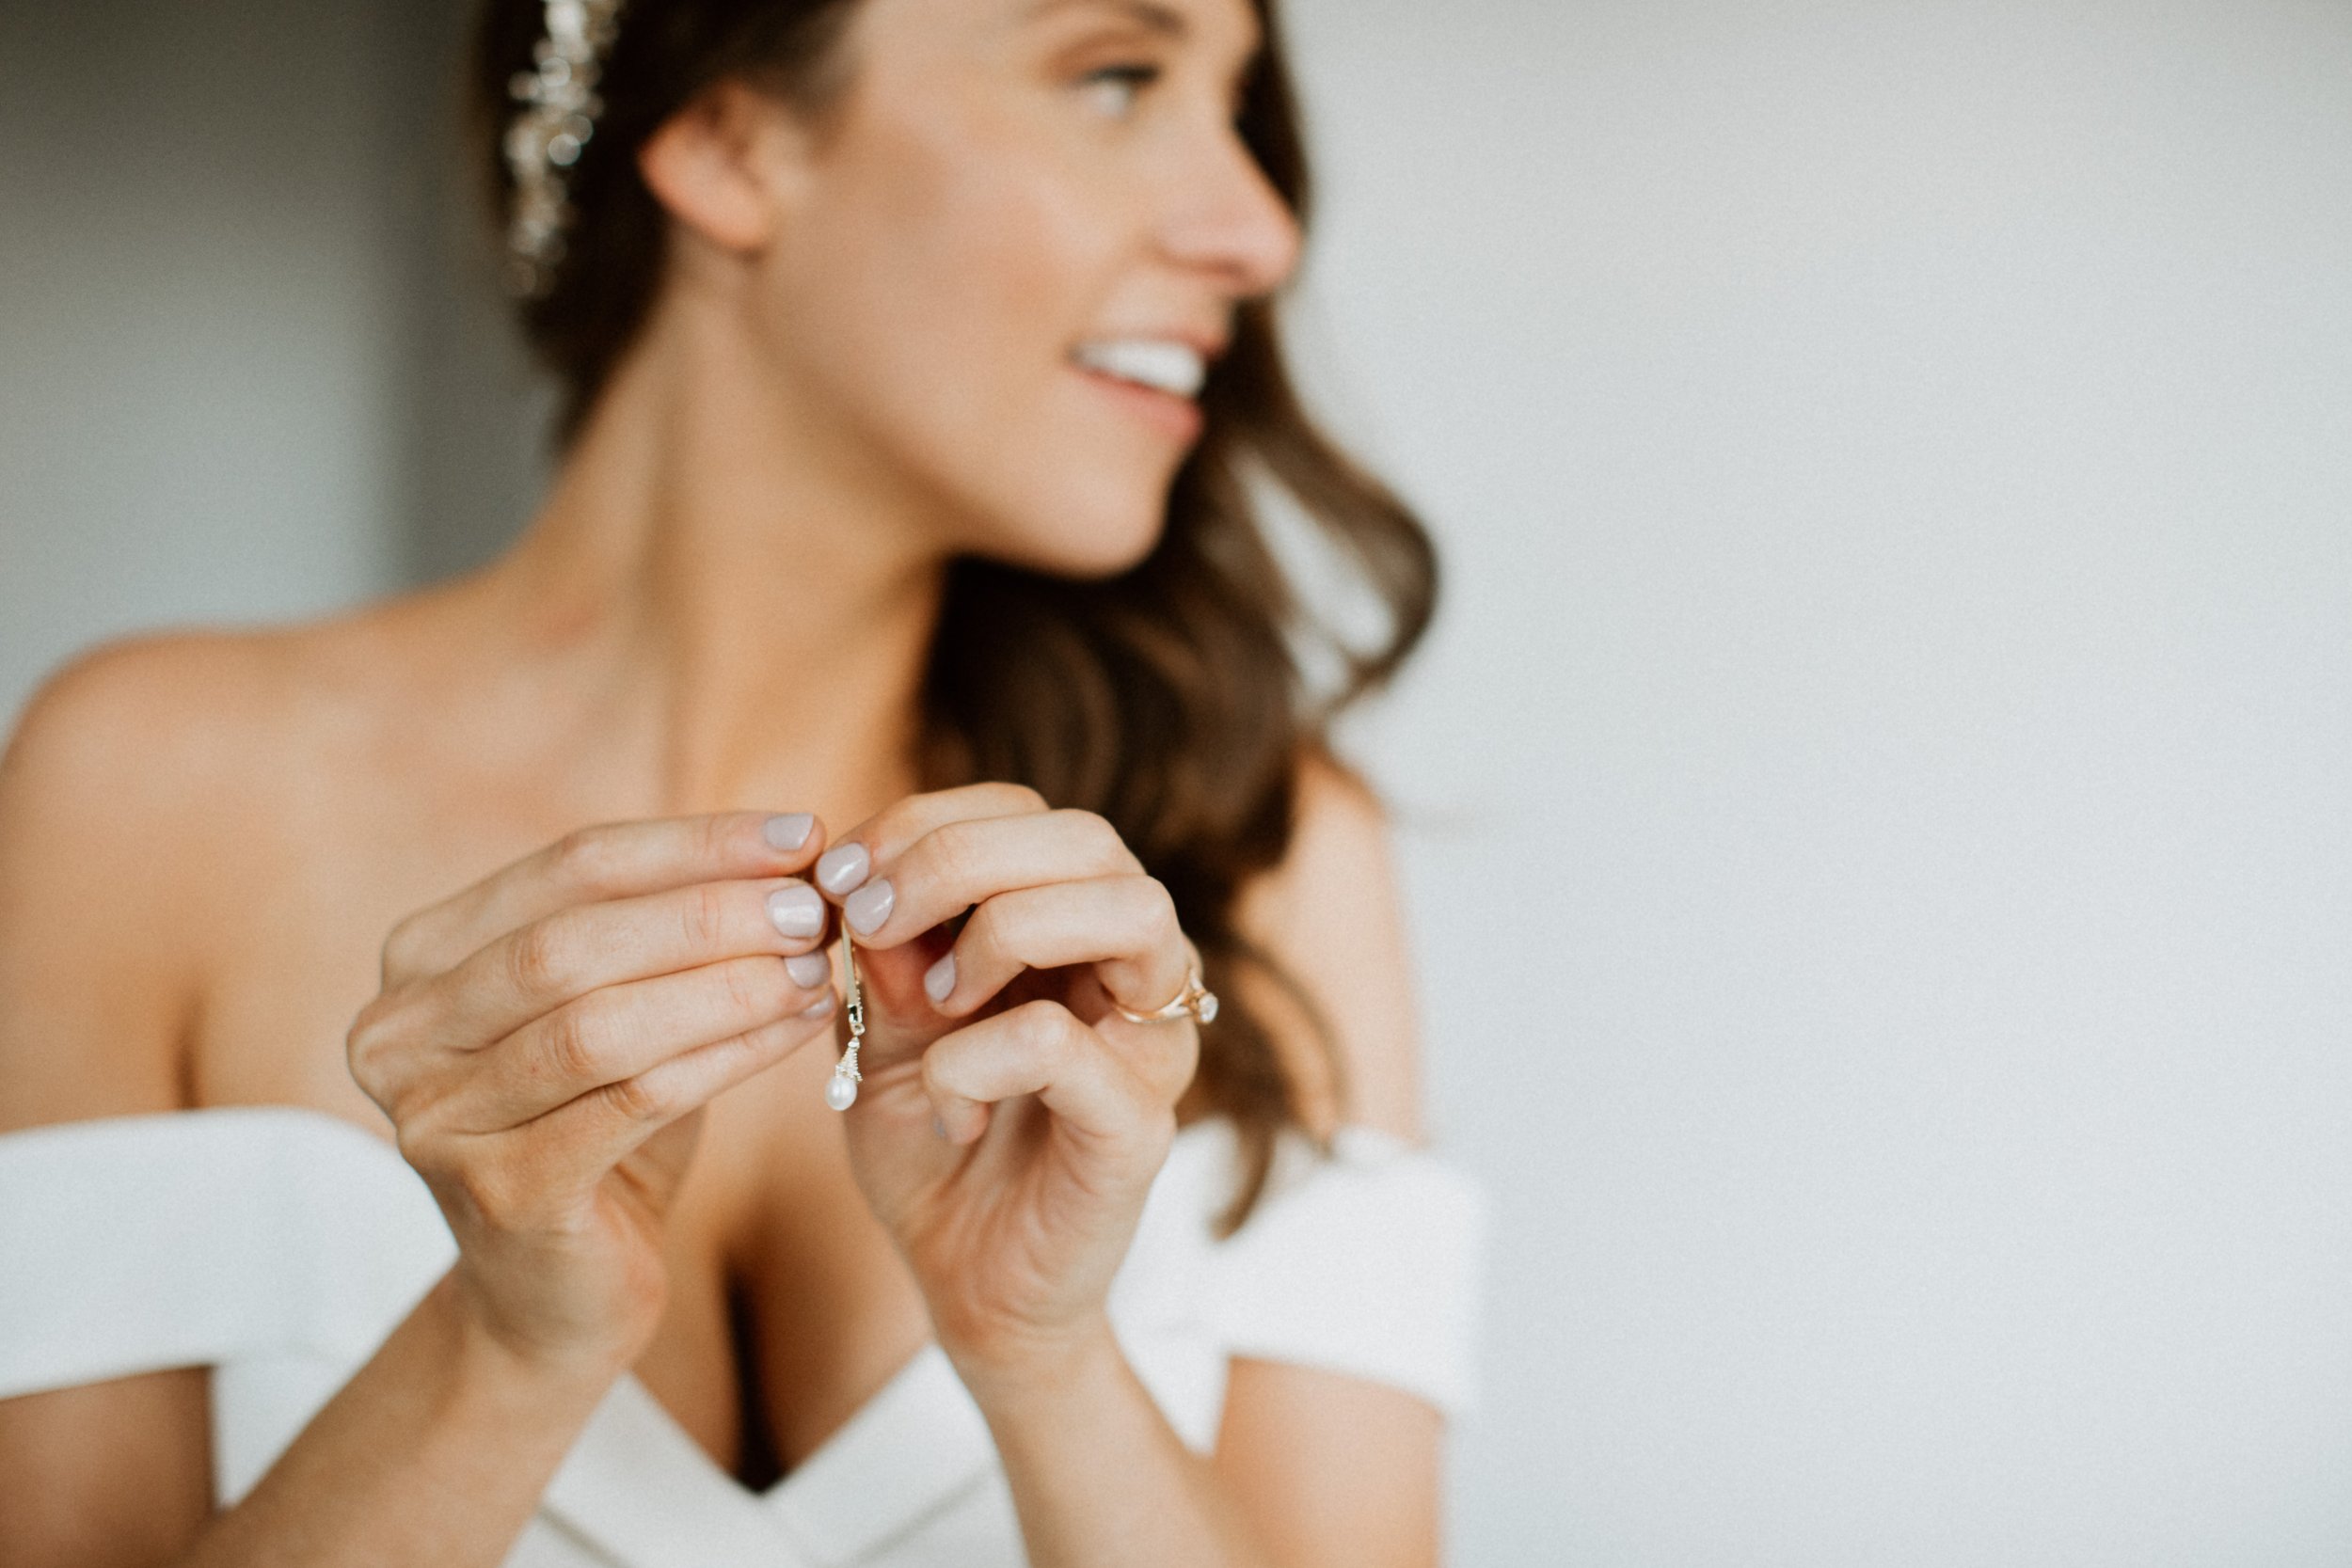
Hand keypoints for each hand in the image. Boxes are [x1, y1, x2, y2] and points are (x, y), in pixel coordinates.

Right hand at [345, 812, 842, 1372]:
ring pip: (601, 1024)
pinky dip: (728, 1056)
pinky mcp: (499, 1193)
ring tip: (818, 967)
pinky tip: (798, 1031)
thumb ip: (666, 931)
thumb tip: (795, 851)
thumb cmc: (599, 1129)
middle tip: (817, 906)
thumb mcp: (617, 1008)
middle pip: (575, 941)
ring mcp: (436, 1119)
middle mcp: (401, 1032)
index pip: (571, 867)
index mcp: (421, 958)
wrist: (554, 1300)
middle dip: (711, 913)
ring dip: (727, 984)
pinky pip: (634, 1101)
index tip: (800, 832)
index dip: (694, 844)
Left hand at [807, 783, 1200, 1385]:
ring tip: (929, 1002)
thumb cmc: (934, 1146)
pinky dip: (976, 1059)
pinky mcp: (1142, 1125)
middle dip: (958, 856)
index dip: (927, 819)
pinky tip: (945, 1106)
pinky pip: (1069, 1044)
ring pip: (1129, 909)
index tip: (838, 876)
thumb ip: (881, 960)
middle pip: (1089, 838)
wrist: (969, 1286)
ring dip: (1002, 929)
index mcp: (1074, 924)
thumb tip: (864, 891)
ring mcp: (1153, 1042)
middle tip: (868, 920)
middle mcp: (1133, 968)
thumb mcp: (880, 1033)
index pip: (1029, 813)